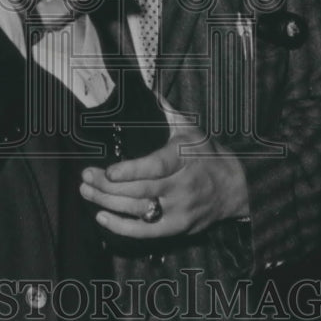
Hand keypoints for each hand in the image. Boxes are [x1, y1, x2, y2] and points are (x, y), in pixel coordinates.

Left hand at [79, 123, 249, 239]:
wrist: (236, 188)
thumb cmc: (207, 155)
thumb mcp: (191, 129)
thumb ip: (166, 111)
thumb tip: (149, 88)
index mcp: (183, 157)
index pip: (155, 167)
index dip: (130, 171)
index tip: (107, 171)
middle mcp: (181, 185)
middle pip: (140, 190)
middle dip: (107, 186)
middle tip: (85, 178)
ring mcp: (179, 209)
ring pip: (138, 210)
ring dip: (108, 203)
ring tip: (86, 191)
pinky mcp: (177, 227)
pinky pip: (146, 232)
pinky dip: (122, 227)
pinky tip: (102, 217)